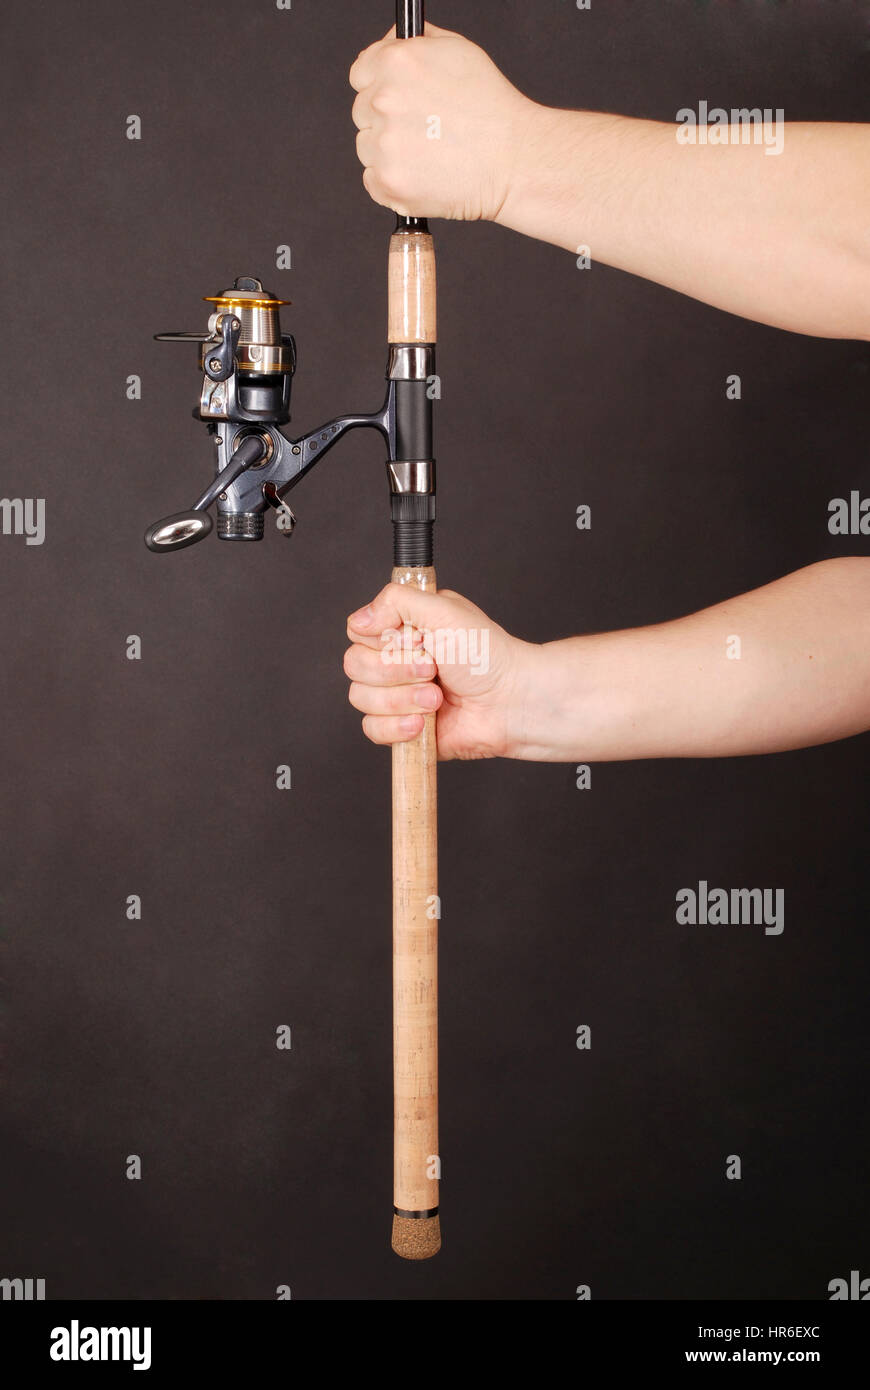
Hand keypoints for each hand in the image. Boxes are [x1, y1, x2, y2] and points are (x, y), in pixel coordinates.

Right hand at [344, 583, 538, 759]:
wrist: (511, 703)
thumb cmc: (487, 655)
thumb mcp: (442, 610)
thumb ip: (395, 600)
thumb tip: (359, 620)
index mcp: (403, 628)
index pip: (358, 631)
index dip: (382, 639)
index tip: (417, 640)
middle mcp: (397, 660)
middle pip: (355, 665)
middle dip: (396, 670)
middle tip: (433, 669)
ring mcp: (397, 695)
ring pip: (361, 698)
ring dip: (402, 699)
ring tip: (437, 699)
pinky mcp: (402, 728)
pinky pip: (372, 729)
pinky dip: (397, 726)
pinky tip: (424, 723)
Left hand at [349, 23, 538, 222]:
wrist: (513, 160)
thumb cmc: (492, 109)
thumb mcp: (457, 49)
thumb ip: (414, 41)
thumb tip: (390, 42)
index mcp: (395, 63)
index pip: (360, 72)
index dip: (378, 85)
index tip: (396, 99)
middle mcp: (384, 101)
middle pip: (362, 111)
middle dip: (387, 118)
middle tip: (423, 129)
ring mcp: (384, 145)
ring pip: (367, 147)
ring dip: (389, 150)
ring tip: (427, 152)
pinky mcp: (388, 182)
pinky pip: (372, 180)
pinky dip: (391, 180)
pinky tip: (421, 172)